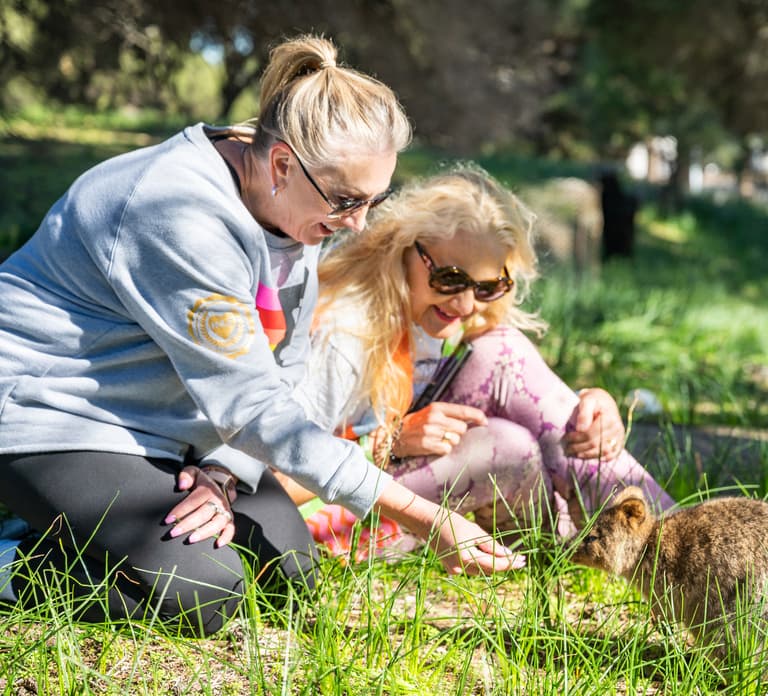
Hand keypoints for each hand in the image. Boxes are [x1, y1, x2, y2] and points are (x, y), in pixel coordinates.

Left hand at [164, 465, 234, 547]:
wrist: (218, 486)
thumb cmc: (200, 483)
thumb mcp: (193, 473)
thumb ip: (186, 475)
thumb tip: (182, 486)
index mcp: (209, 490)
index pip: (194, 500)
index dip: (181, 510)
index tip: (168, 519)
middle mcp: (219, 500)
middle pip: (204, 513)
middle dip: (188, 524)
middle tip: (173, 533)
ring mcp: (225, 511)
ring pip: (217, 523)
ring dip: (205, 532)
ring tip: (190, 540)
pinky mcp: (229, 520)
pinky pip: (231, 529)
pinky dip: (227, 537)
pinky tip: (217, 545)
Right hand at [374, 480, 523, 575]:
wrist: (427, 522)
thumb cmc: (451, 521)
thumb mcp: (474, 531)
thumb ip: (491, 546)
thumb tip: (508, 556)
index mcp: (466, 558)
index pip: (495, 565)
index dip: (511, 563)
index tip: (524, 560)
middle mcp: (460, 568)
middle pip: (488, 570)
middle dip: (504, 564)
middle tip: (520, 559)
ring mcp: (454, 570)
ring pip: (480, 570)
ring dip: (493, 564)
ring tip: (507, 556)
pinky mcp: (451, 567)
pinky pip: (471, 567)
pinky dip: (480, 562)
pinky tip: (487, 555)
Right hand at [392, 402, 486, 457]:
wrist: (394, 435)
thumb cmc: (416, 424)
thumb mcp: (430, 412)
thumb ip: (449, 414)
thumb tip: (473, 419)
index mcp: (437, 407)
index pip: (463, 411)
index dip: (477, 416)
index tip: (484, 422)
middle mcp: (435, 418)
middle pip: (462, 428)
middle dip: (457, 433)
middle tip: (445, 433)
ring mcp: (431, 431)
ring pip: (455, 440)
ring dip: (450, 442)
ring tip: (437, 439)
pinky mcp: (428, 444)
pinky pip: (447, 450)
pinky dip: (442, 450)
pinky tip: (433, 446)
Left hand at [563, 387, 624, 459]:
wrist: (603, 401)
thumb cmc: (592, 400)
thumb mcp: (587, 401)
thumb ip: (584, 414)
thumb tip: (580, 429)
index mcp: (609, 418)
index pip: (590, 434)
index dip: (576, 438)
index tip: (565, 438)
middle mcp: (617, 428)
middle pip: (595, 444)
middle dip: (579, 448)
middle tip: (566, 448)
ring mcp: (620, 436)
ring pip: (603, 452)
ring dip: (587, 455)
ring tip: (573, 453)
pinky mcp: (620, 442)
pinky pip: (611, 455)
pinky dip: (600, 458)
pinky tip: (588, 457)